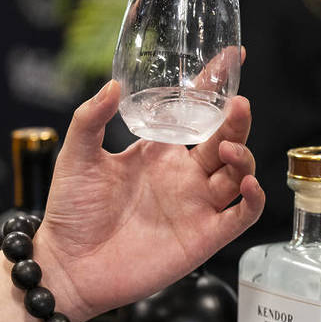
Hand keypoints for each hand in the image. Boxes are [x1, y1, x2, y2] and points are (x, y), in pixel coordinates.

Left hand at [35, 81, 264, 320]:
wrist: (68, 265)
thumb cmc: (71, 211)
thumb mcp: (77, 154)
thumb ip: (92, 118)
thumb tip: (114, 85)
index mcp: (159, 150)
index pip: (196, 111)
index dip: (215, 84)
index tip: (232, 56)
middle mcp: (184, 174)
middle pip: (226, 138)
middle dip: (237, 119)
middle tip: (238, 103)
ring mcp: (196, 205)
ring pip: (238, 173)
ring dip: (243, 155)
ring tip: (229, 148)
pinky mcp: (204, 236)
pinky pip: (240, 215)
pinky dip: (252, 198)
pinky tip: (246, 183)